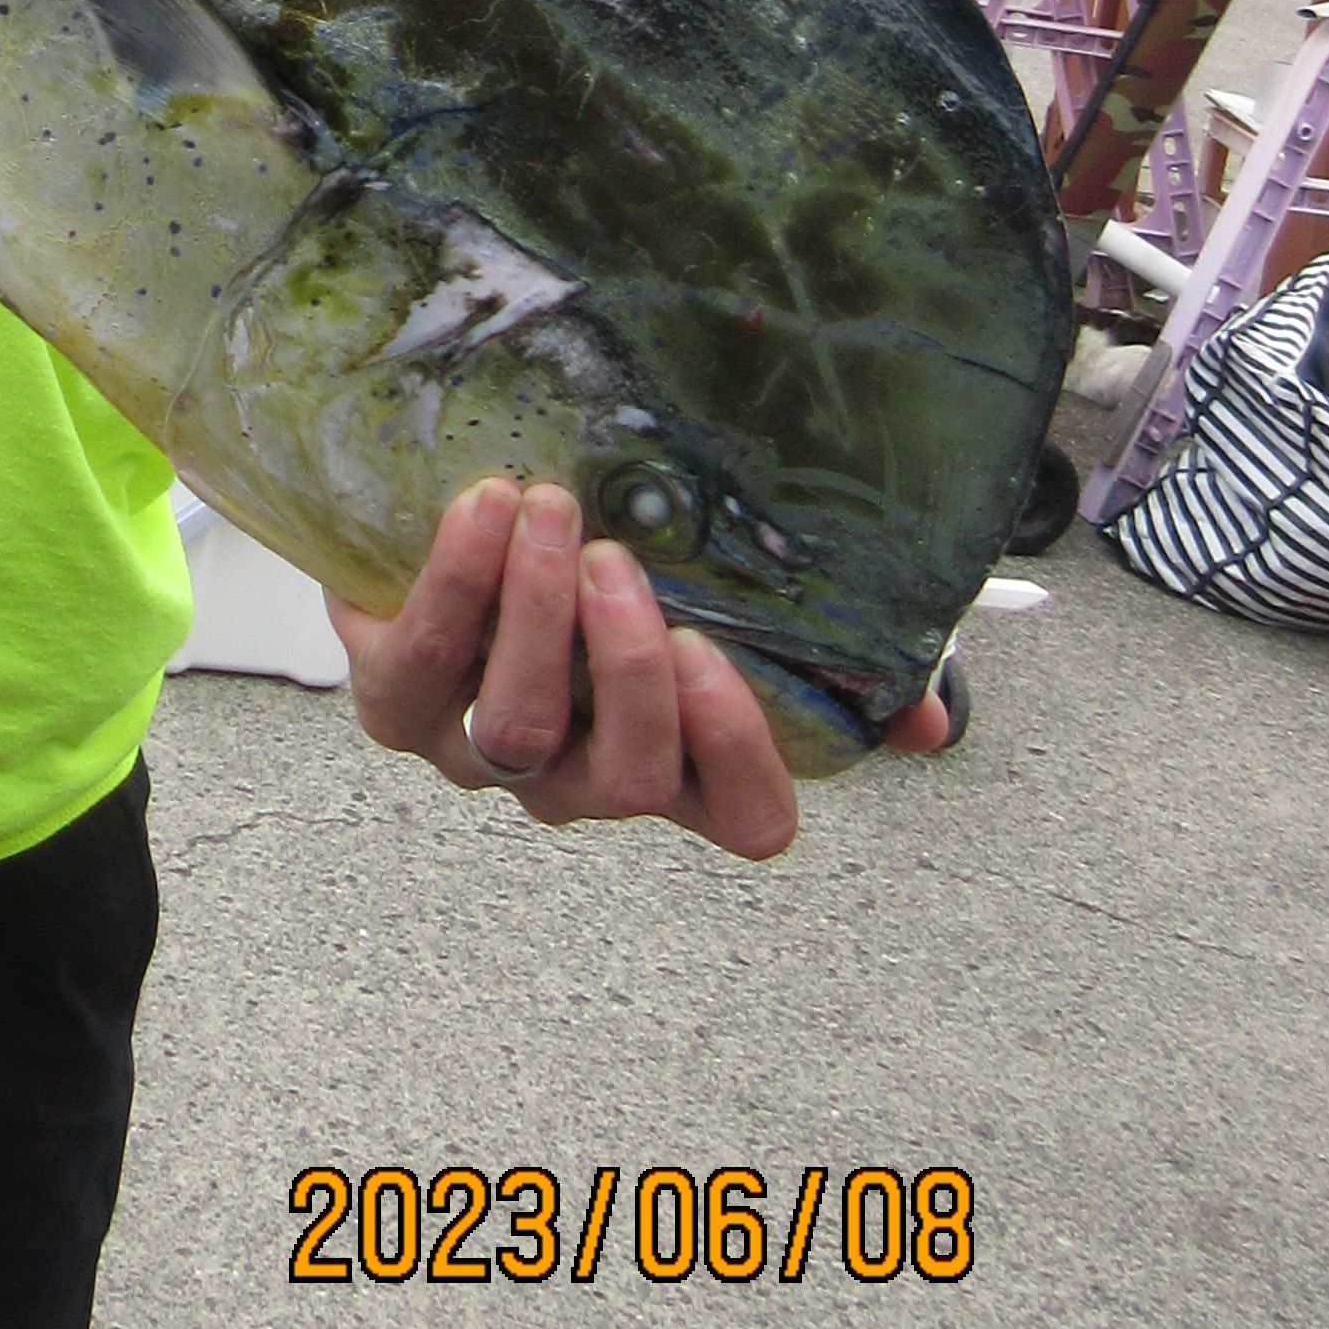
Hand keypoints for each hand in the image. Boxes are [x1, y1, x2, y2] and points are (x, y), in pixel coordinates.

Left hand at [325, 478, 949, 865]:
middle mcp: (588, 781)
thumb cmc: (600, 571)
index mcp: (681, 766)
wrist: (438, 531)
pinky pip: (424, 667)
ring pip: (520, 727)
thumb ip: (832, 654)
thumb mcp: (720, 596)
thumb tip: (930, 721)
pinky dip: (454, 584)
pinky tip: (482, 509)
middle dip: (626, 668)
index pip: (745, 820)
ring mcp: (488, 757)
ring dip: (534, 613)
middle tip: (617, 559)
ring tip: (548, 511)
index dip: (737, 755)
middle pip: (630, 777)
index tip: (713, 652)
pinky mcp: (398, 707)